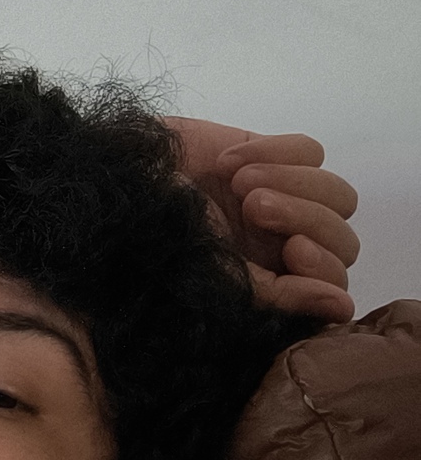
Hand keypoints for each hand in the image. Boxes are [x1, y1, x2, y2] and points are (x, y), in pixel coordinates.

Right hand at [164, 118, 359, 322]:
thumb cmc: (159, 239)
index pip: (335, 280)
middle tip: (253, 207)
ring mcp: (282, 198)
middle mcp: (282, 244)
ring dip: (290, 182)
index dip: (325, 264)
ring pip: (336, 191)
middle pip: (343, 235)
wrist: (116, 182)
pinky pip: (312, 151)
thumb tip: (343, 308)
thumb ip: (282, 295)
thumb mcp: (219, 277)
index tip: (293, 249)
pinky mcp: (271, 155)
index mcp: (273, 282)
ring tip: (238, 182)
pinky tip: (229, 161)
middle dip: (305, 217)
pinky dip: (275, 151)